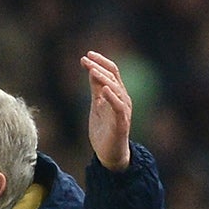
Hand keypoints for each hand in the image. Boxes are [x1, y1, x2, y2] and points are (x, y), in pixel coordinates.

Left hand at [82, 51, 131, 172]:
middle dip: (99, 66)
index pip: (111, 72)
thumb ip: (96, 90)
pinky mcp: (121, 122)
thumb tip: (91, 71)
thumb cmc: (104, 130)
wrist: (110, 154)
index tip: (86, 55)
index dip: (100, 62)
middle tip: (86, 58)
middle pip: (113, 76)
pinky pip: (118, 106)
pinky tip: (104, 89)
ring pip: (116, 88)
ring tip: (92, 70)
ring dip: (103, 78)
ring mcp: (123, 110)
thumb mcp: (97, 106)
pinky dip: (112, 96)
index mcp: (116, 94)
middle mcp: (122, 98)